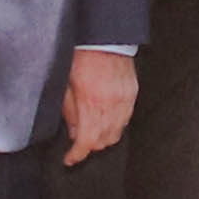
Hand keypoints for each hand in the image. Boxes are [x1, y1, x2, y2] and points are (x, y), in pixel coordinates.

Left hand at [59, 46, 139, 162]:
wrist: (104, 40)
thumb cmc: (82, 59)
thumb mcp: (66, 88)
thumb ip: (70, 113)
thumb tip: (73, 133)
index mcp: (91, 104)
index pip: (86, 142)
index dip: (76, 155)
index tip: (70, 159)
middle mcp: (110, 105)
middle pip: (103, 142)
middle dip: (89, 146)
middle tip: (79, 142)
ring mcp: (124, 101)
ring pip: (117, 133)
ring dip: (103, 137)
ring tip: (93, 132)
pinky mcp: (132, 94)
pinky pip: (126, 119)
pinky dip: (115, 125)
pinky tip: (107, 119)